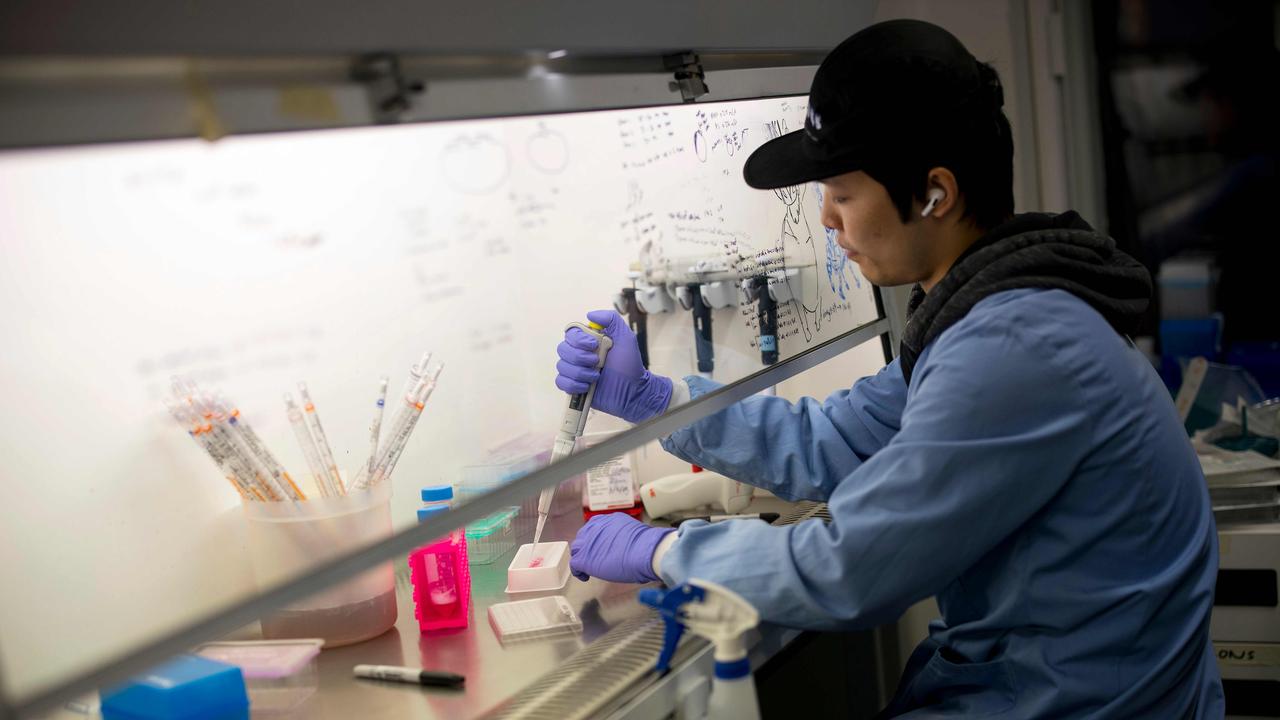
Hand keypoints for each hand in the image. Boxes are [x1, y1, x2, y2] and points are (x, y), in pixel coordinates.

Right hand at [555, 310, 672, 423]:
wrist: (633, 391)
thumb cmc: (630, 365)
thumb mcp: (625, 337)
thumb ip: (611, 320)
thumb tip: (590, 315)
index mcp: (589, 341)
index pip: (571, 333)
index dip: (578, 340)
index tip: (594, 345)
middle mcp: (579, 354)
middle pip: (563, 349)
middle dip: (579, 357)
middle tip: (597, 362)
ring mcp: (576, 370)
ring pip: (562, 366)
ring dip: (580, 372)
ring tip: (596, 377)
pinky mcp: (574, 386)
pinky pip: (560, 382)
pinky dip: (573, 384)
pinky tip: (587, 387)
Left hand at [570, 513, 673, 583]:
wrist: (644, 552)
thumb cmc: (645, 546)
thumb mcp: (632, 533)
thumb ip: (623, 536)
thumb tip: (625, 546)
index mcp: (608, 519)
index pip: (595, 528)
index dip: (595, 539)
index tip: (599, 547)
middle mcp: (596, 527)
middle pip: (583, 536)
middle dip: (586, 547)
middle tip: (592, 558)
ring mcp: (588, 542)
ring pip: (577, 549)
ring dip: (581, 558)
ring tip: (587, 569)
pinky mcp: (584, 557)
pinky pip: (575, 565)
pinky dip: (578, 572)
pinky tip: (585, 577)